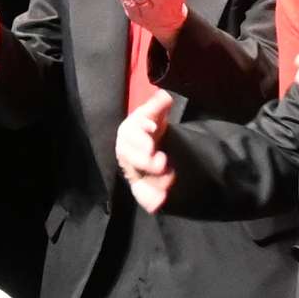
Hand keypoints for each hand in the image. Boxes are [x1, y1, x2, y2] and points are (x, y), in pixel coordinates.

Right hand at [115, 91, 177, 210]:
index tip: (152, 128)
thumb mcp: (155, 114)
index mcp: (130, 134)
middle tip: (162, 160)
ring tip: (169, 177)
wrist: (154, 149)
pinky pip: (143, 197)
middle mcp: (129, 154)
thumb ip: (158, 106)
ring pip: (137, 179)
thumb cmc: (152, 130)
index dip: (139, 132)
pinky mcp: (143, 188)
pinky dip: (151, 199)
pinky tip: (160, 202)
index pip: (129, 133)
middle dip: (144, 159)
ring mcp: (135, 172)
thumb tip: (165, 95)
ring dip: (151, 179)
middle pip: (130, 158)